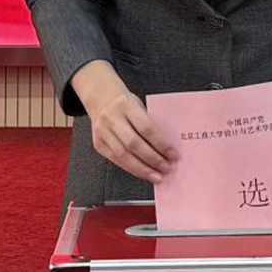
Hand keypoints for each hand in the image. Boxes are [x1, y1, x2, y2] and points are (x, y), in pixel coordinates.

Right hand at [72, 60, 177, 183]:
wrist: (100, 96)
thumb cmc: (124, 102)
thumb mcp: (138, 105)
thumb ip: (149, 123)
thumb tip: (166, 147)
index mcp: (126, 105)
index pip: (146, 128)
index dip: (161, 144)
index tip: (173, 155)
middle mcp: (112, 118)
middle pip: (134, 144)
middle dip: (152, 159)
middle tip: (166, 168)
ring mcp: (102, 131)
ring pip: (123, 155)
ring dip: (142, 169)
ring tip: (155, 175)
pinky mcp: (98, 143)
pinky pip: (115, 160)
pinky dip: (130, 168)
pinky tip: (141, 172)